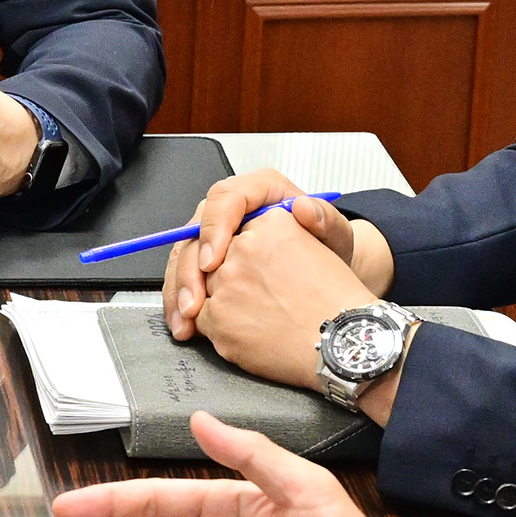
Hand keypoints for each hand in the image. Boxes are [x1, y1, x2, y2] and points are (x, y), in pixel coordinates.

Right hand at [164, 170, 390, 336]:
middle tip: (194, 302)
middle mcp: (232, 210)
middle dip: (190, 270)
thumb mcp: (336, 235)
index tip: (214, 262)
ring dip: (179, 291)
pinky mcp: (209, 261)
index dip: (214, 229)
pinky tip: (186, 324)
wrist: (324, 277)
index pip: (225, 198)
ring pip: (185, 256)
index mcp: (258, 191)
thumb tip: (304, 208)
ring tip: (186, 321)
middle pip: (195, 230)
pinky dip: (182, 302)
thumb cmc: (328, 249)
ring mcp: (217, 235)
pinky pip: (186, 276)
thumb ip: (325, 219)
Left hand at [188, 210, 387, 401]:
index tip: (252, 265)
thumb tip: (299, 206)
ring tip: (256, 314)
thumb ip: (306, 221)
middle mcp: (245, 246)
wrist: (343, 342)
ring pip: (205, 287)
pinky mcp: (216, 315)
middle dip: (229, 276)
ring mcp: (227, 281)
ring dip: (220, 301)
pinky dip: (217, 327)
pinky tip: (247, 330)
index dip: (245, 251)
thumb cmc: (336, 299)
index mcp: (273, 221)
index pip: (239, 230)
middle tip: (257, 295)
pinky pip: (200, 317)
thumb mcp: (329, 244)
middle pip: (216, 257)